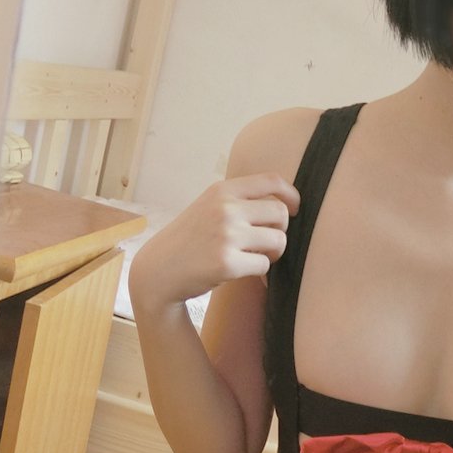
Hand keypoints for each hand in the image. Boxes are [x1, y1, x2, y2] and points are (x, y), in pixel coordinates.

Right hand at [129, 171, 299, 306]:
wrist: (159, 271)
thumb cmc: (190, 240)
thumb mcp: (208, 207)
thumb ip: (239, 200)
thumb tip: (285, 201)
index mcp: (222, 191)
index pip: (272, 181)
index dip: (291, 195)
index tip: (294, 209)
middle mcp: (225, 208)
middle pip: (281, 213)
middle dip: (280, 230)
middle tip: (267, 242)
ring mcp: (226, 235)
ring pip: (278, 240)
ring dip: (273, 253)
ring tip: (255, 256)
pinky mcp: (227, 263)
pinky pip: (264, 265)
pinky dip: (259, 271)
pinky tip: (242, 270)